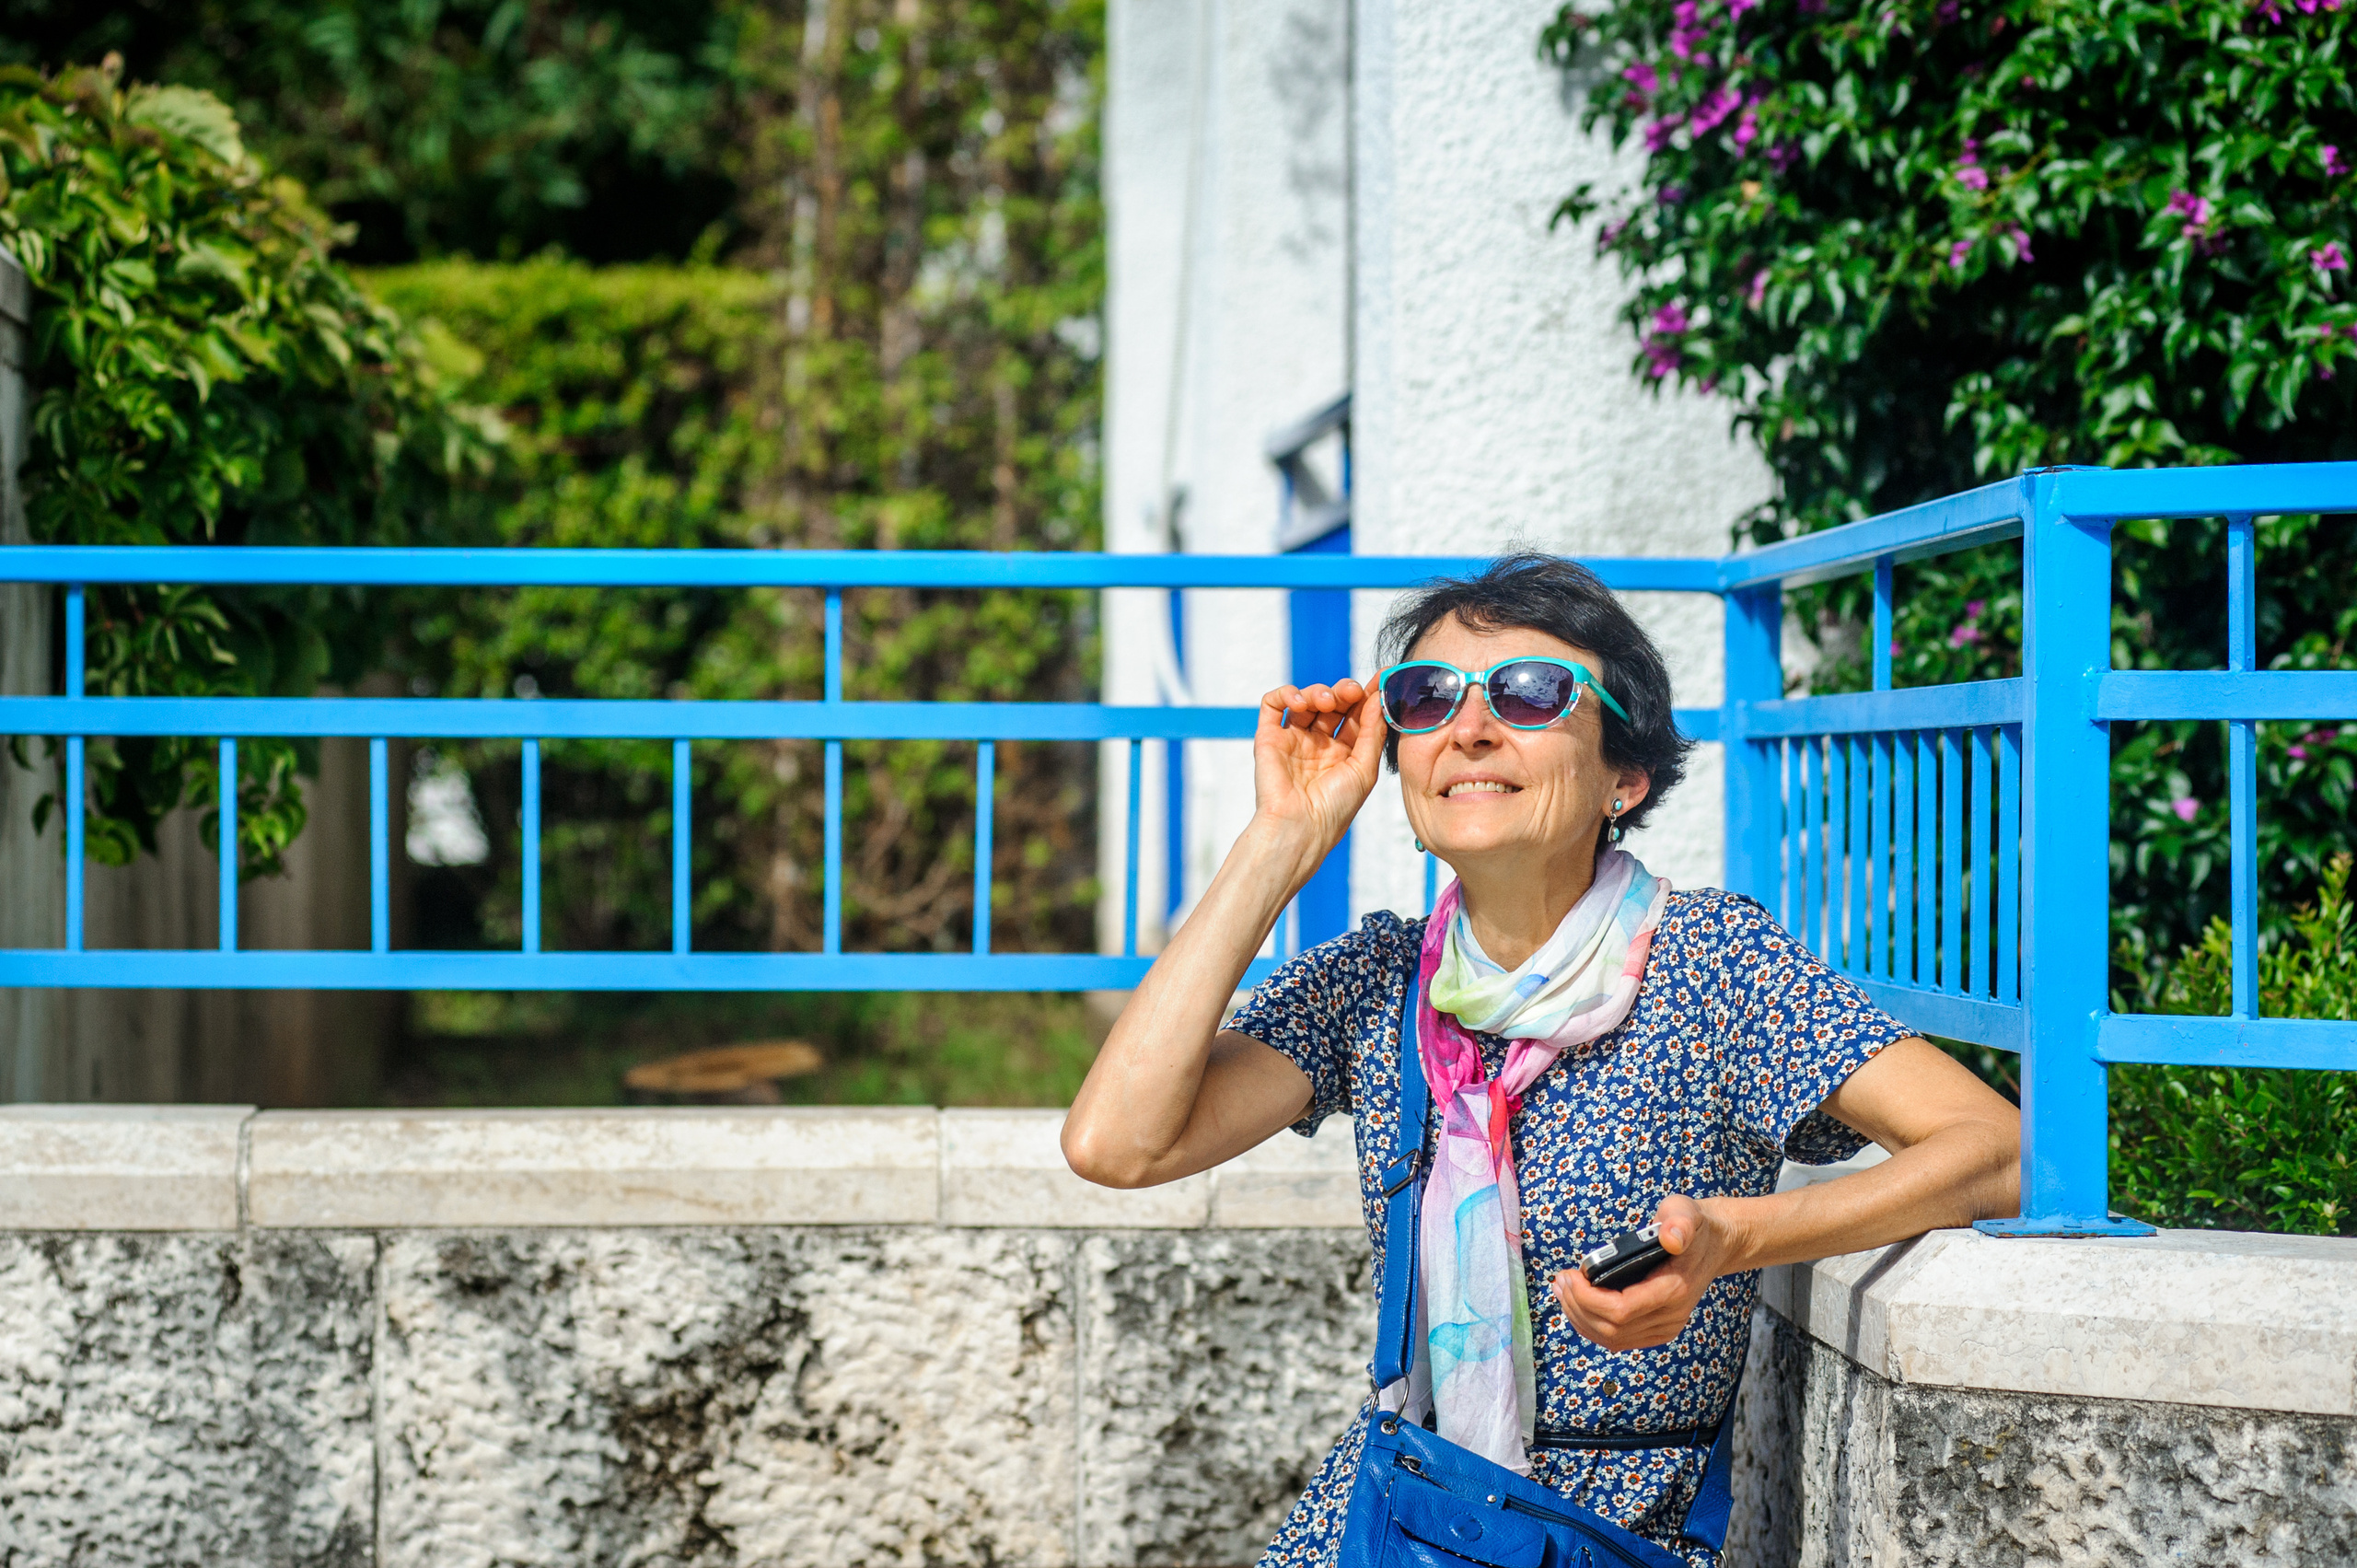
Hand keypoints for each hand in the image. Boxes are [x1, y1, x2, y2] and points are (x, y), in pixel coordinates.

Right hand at [1252, 678, 1385, 860]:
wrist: (1299, 827)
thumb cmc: (1334, 808)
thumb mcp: (1364, 769)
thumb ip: (1372, 732)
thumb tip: (1378, 697)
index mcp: (1344, 753)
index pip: (1356, 715)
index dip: (1367, 697)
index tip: (1380, 681)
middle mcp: (1318, 744)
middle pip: (1333, 704)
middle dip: (1344, 692)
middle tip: (1351, 692)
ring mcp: (1293, 739)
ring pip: (1306, 699)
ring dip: (1318, 691)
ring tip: (1326, 701)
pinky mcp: (1269, 737)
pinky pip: (1273, 705)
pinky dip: (1286, 694)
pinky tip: (1300, 703)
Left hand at [1551, 1196, 1741, 1351]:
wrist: (1715, 1245)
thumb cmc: (1695, 1226)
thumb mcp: (1687, 1212)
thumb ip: (1680, 1222)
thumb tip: (1670, 1237)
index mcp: (1675, 1290)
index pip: (1621, 1311)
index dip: (1588, 1299)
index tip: (1570, 1275)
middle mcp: (1671, 1316)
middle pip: (1611, 1329)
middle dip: (1577, 1307)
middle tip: (1560, 1281)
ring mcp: (1665, 1327)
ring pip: (1612, 1338)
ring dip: (1580, 1317)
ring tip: (1562, 1290)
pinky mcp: (1657, 1329)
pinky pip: (1619, 1338)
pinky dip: (1592, 1325)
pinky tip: (1577, 1305)